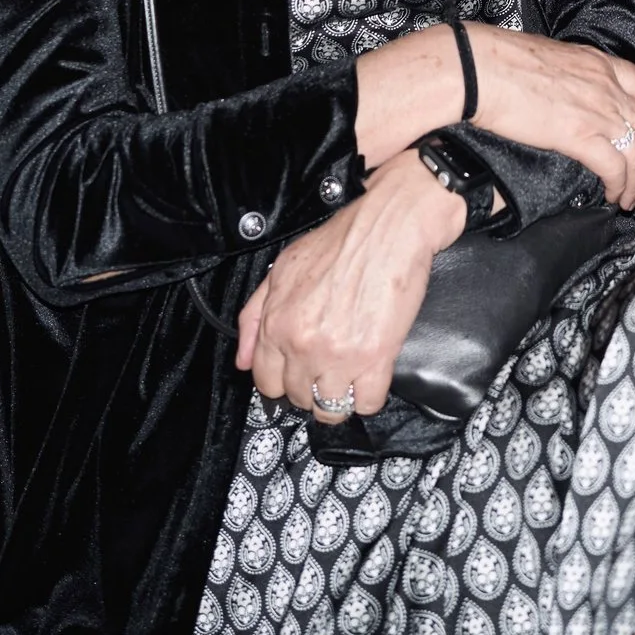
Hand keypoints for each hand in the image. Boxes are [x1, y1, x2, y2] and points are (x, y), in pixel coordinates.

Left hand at [234, 152, 463, 423]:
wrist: (390, 226)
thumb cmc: (343, 240)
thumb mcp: (283, 268)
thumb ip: (254, 315)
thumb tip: (244, 360)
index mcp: (278, 324)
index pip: (267, 382)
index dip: (284, 379)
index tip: (300, 372)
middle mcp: (302, 344)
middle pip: (299, 397)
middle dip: (313, 384)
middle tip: (330, 365)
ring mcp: (339, 355)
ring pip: (331, 408)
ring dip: (340, 395)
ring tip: (351, 374)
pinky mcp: (376, 358)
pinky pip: (367, 404)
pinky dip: (369, 396)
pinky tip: (371, 375)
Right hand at [465, 22, 634, 207]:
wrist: (481, 69)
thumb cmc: (500, 61)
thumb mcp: (551, 58)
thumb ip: (570, 77)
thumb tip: (566, 94)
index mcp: (600, 64)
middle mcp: (607, 86)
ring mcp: (597, 110)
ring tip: (630, 199)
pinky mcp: (580, 135)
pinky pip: (615, 167)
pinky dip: (620, 185)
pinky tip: (613, 197)